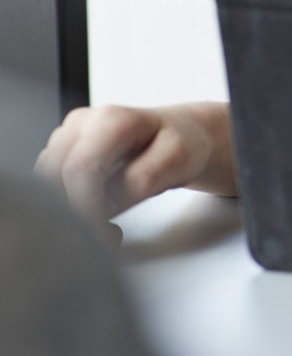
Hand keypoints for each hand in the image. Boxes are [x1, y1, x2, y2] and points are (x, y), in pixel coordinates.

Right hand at [34, 102, 234, 242]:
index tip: (103, 234)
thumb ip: (140, 181)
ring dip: (70, 210)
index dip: (86, 206)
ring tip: (107, 225)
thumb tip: (104, 206)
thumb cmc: (181, 144)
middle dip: (77, 212)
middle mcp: (81, 124)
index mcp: (110, 120)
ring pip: (46, 182)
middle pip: (54, 176)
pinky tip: (97, 213)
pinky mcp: (61, 152)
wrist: (182, 133)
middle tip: (110, 235)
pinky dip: (68, 204)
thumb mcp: (176, 160)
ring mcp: (67, 136)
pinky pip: (50, 184)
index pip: (80, 168)